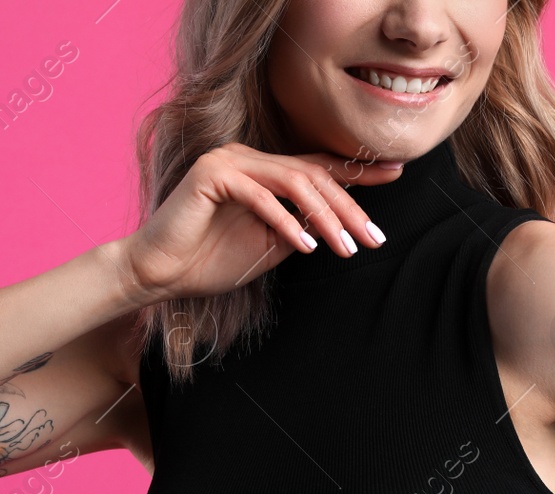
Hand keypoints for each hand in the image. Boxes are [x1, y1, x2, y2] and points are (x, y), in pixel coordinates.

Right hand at [118, 142, 401, 302]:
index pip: (318, 168)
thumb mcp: (270, 247)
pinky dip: (286, 222)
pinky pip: (261, 196)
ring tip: (346, 249)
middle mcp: (249, 159)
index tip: (395, 173)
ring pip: (293, 183)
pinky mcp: (211, 174)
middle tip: (374, 239)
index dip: (357, 171)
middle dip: (349, 209)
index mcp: (264, 173)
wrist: (159, 273)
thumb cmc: (210, 262)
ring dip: (325, 218)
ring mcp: (230, 162)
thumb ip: (301, 228)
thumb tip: (338, 224)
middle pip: (313, 176)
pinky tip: (306, 247)